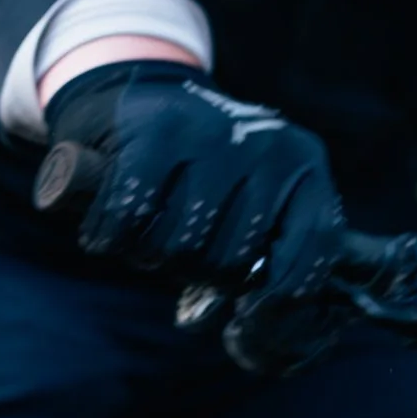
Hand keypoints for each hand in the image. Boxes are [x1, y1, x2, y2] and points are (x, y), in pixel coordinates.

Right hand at [31, 64, 344, 326]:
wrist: (135, 92)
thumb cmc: (195, 170)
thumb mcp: (250, 197)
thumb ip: (266, 249)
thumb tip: (255, 325)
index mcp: (305, 164)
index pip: (314, 246)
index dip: (281, 297)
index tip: (245, 320)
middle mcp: (268, 145)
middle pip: (233, 257)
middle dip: (193, 272)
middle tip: (171, 256)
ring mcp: (212, 133)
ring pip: (181, 242)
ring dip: (148, 255)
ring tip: (138, 240)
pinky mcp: (154, 130)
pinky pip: (130, 213)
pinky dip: (109, 235)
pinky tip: (103, 234)